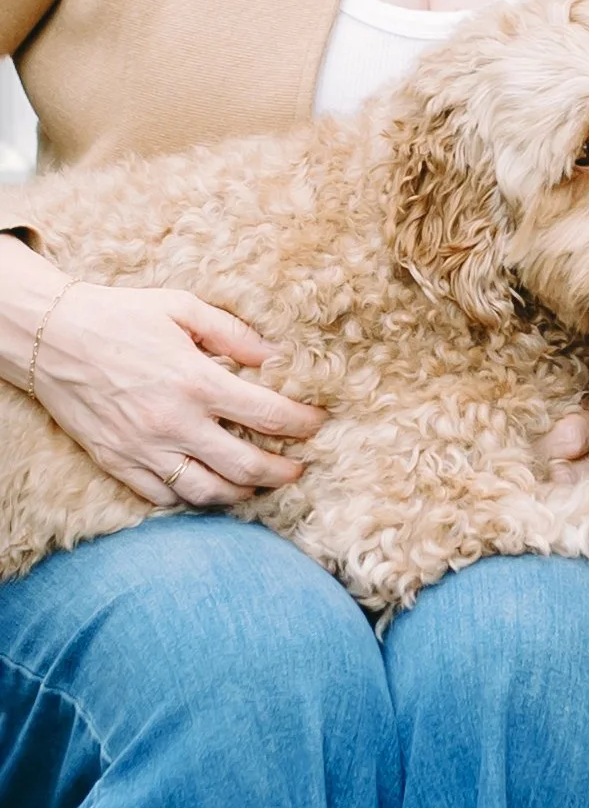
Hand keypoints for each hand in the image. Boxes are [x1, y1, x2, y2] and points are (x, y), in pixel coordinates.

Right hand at [33, 282, 321, 507]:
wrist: (52, 337)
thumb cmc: (121, 316)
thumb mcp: (182, 308)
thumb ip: (233, 334)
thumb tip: (275, 354)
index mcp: (196, 382)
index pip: (268, 415)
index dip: (301, 424)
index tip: (317, 423)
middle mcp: (174, 423)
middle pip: (244, 466)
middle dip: (280, 472)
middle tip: (296, 470)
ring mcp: (144, 449)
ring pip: (206, 493)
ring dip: (240, 494)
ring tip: (256, 486)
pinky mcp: (117, 463)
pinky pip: (163, 496)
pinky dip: (191, 499)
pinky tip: (208, 489)